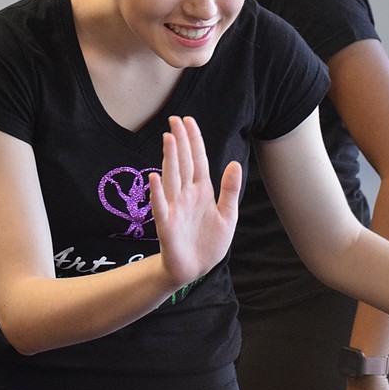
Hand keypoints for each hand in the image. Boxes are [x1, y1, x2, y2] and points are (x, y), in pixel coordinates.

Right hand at [147, 115, 241, 287]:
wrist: (195, 269)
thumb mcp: (228, 215)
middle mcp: (186, 195)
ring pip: (172, 179)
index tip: (188, 121)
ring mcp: (175, 208)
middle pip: (183, 163)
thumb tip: (234, 163)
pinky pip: (161, 207)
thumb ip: (230, 190)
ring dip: (170, 159)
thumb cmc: (209, 241)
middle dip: (180, 142)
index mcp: (201, 190)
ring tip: (169, 139)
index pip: (197, 160)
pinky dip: (157, 194)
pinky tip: (154, 178)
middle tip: (174, 120)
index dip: (194, 141)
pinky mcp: (167, 226)